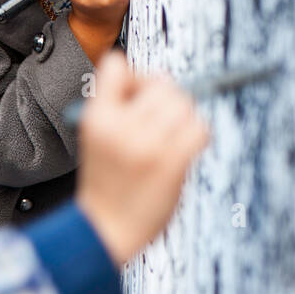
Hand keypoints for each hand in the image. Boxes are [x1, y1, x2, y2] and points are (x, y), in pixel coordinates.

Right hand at [76, 51, 209, 264]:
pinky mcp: (172, 163)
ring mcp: (147, 144)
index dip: (136, 78)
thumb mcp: (95, 135)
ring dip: (184, 118)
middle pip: (162, 85)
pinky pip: (200, 129)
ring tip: (170, 138)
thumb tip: (163, 82)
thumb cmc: (106, 180)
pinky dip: (197, 135)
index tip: (138, 98)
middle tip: (161, 123)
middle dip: (167, 99)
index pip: (117, 64)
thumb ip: (118, 104)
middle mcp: (120, 126)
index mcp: (96, 116)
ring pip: (184, 105)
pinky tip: (183, 150)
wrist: (105, 229)